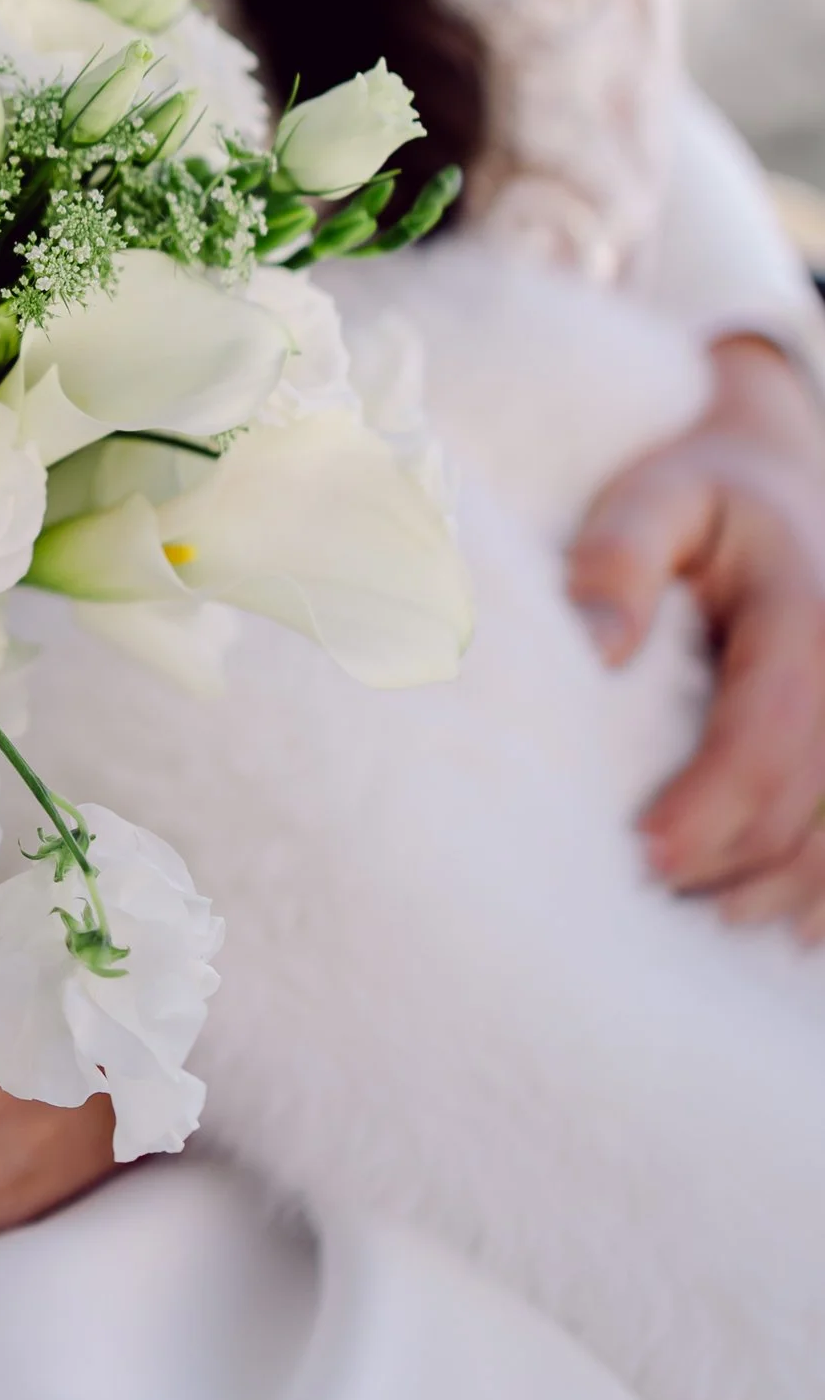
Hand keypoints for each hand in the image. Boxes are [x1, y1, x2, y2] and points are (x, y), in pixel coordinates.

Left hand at [568, 333, 824, 932]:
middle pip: (804, 807)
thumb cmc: (701, 492)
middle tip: (643, 894)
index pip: (767, 738)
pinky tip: (768, 919)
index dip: (710, 810)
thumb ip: (618, 560)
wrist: (781, 480)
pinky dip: (813, 886)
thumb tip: (595, 651)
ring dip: (770, 890)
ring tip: (693, 910)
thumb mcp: (655, 496)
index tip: (643, 855)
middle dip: (727, 864)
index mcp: (808, 616)